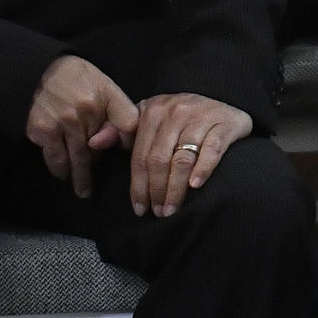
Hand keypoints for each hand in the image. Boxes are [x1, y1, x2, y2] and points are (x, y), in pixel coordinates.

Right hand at [25, 55, 136, 196]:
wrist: (38, 71)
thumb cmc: (77, 81)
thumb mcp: (105, 87)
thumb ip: (118, 112)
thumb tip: (123, 144)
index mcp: (107, 95)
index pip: (129, 124)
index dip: (130, 141)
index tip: (129, 155)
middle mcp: (88, 109)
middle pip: (100, 148)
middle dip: (99, 164)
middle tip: (100, 183)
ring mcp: (65, 122)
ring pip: (79, 159)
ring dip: (81, 177)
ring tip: (83, 190)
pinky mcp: (44, 130)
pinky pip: (56, 159)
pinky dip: (60, 170)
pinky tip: (63, 176)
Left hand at [125, 93, 252, 217]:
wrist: (225, 104)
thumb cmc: (182, 119)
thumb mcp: (150, 119)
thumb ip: (121, 132)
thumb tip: (93, 143)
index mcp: (152, 110)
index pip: (140, 155)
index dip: (138, 185)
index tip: (139, 208)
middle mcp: (175, 110)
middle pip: (159, 160)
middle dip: (156, 191)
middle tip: (158, 213)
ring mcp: (201, 116)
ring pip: (182, 159)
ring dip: (175, 189)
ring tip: (172, 209)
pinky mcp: (224, 124)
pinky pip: (211, 151)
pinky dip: (202, 170)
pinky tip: (195, 186)